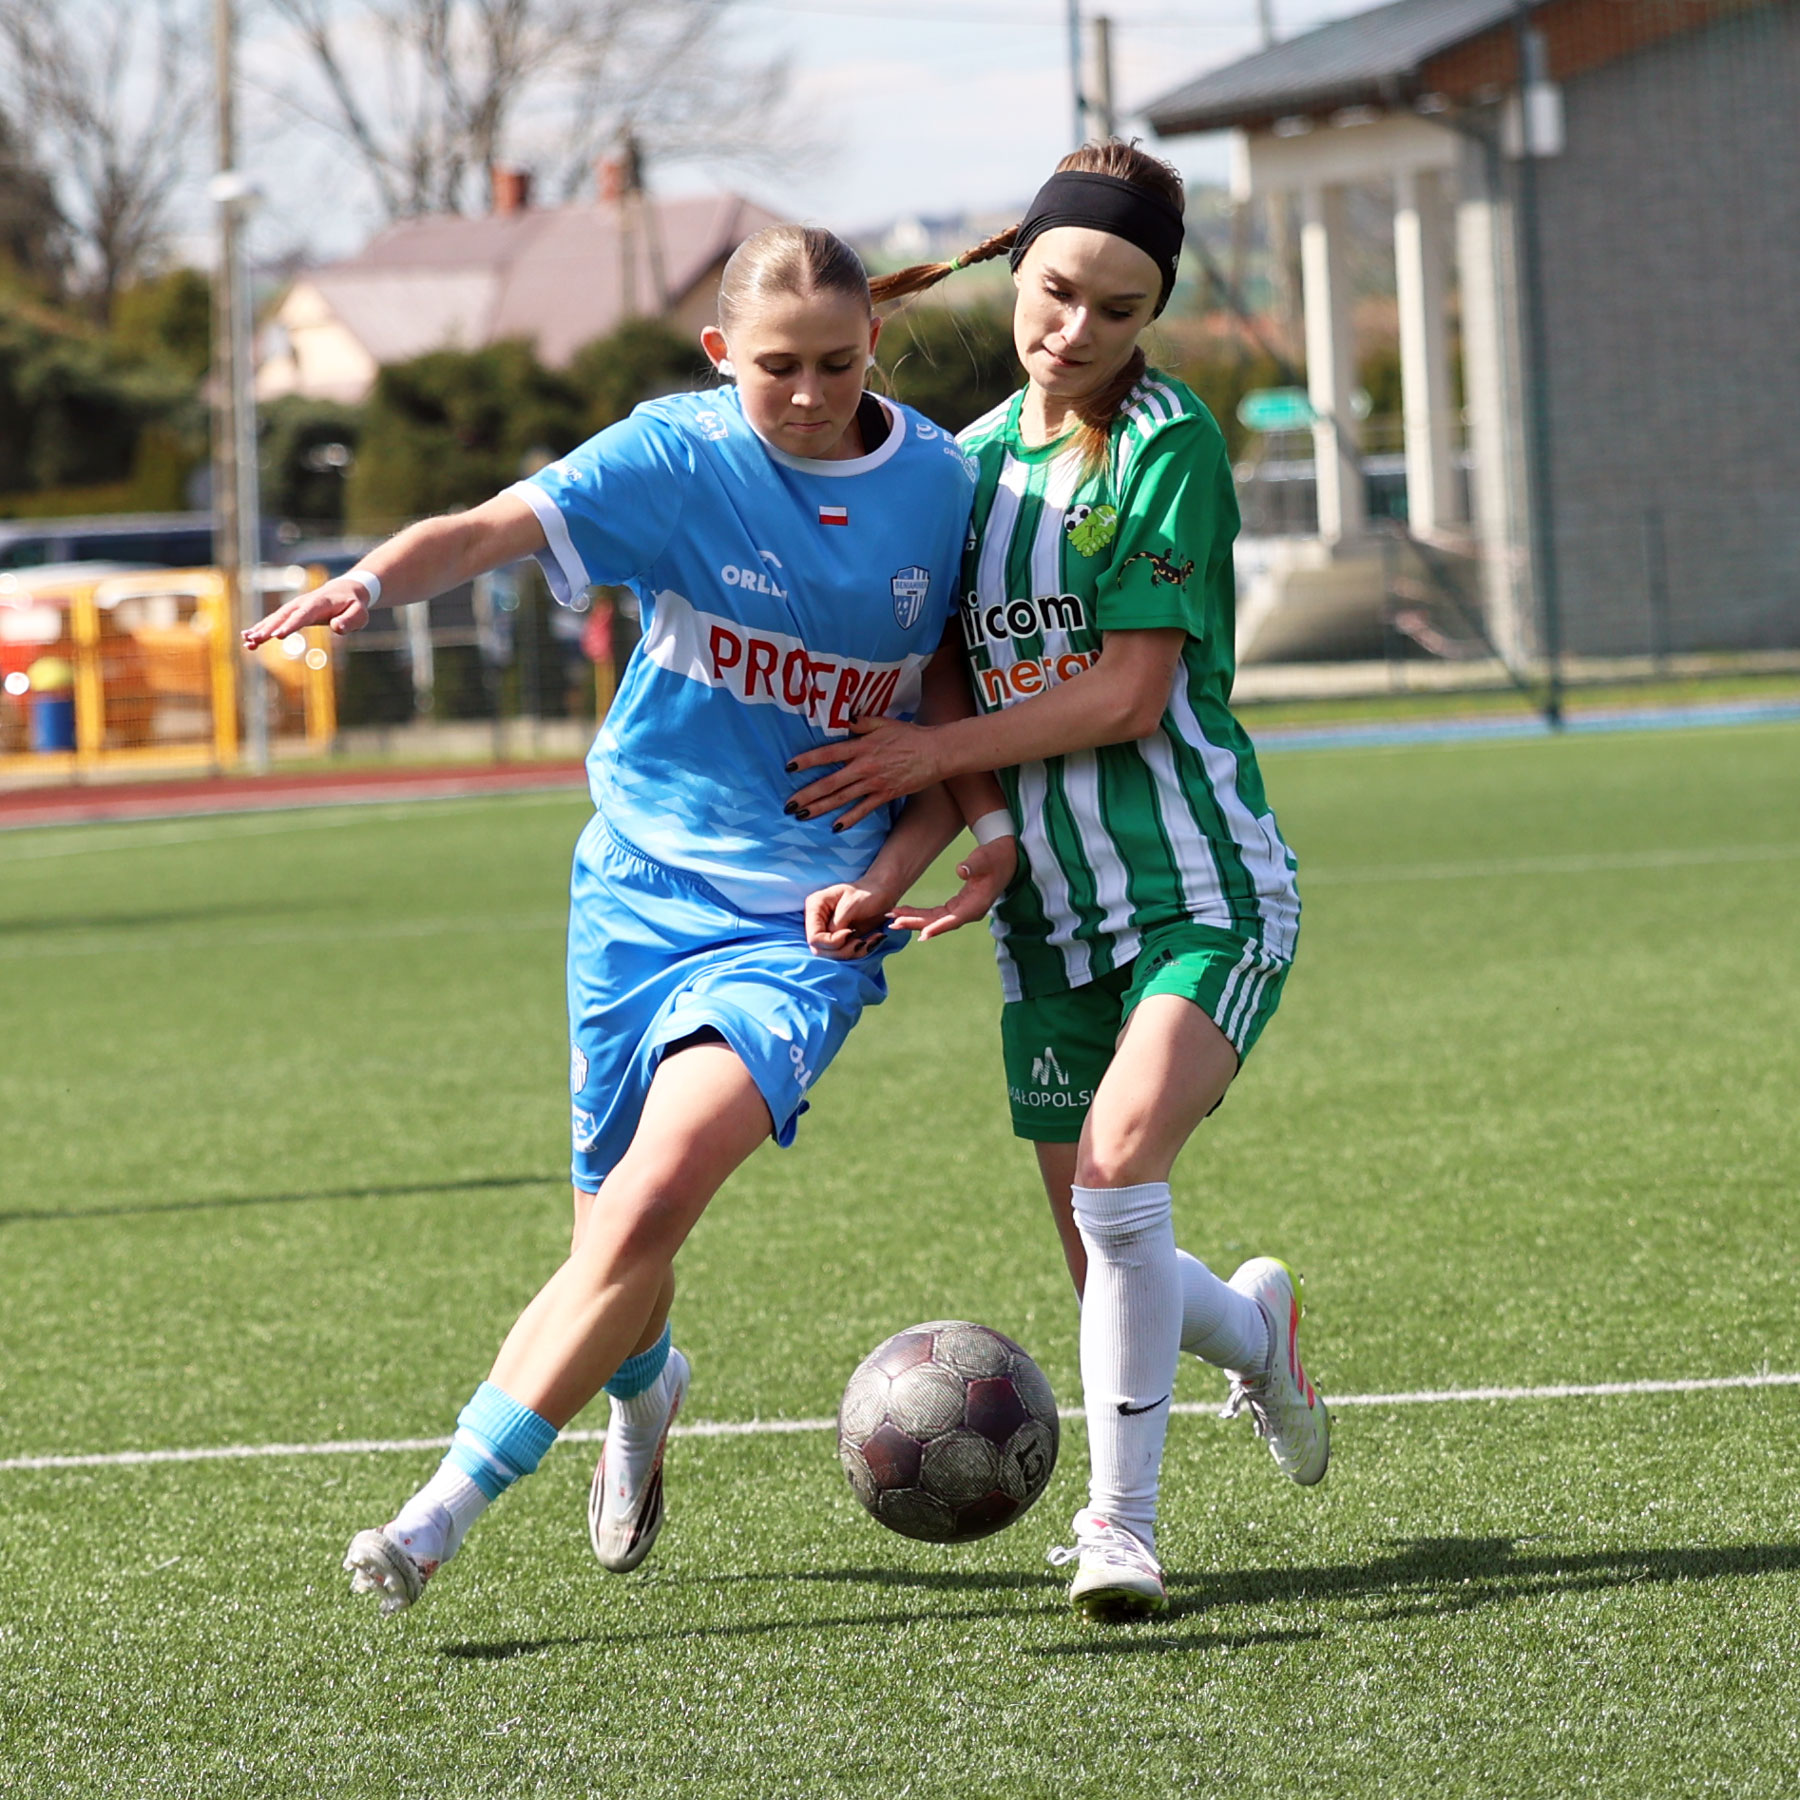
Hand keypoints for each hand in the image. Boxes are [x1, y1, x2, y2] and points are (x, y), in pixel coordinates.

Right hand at [242, 574, 378, 648]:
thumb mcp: (359, 613)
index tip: (276, 636)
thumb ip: (350, 621)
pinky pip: (275, 620)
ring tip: (247, 641)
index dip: (289, 625)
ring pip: (275, 618)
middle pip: (283, 616)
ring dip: (260, 629)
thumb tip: (337, 628)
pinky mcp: (291, 612)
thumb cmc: (354, 604)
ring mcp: (295, 606)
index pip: (303, 615)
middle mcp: (302, 603)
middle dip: (268, 628)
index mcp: (319, 604)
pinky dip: (262, 628)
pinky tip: (249, 639)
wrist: (345, 590)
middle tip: (254, 640)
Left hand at [786, 716, 944, 829]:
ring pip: (842, 798)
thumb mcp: (883, 722)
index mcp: (861, 746)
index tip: (789, 766)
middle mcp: (864, 767)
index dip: (807, 760)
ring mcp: (874, 783)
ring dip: (821, 808)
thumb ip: (861, 722)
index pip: (828, 754)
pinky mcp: (885, 795)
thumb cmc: (909, 735)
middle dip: (807, 794)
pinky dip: (850, 819)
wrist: (935, 752)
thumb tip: (844, 719)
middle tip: (789, 804)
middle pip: (830, 783)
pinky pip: (864, 809)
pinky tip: (835, 826)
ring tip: (802, 815)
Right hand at [804, 881, 896, 959]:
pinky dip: (859, 952)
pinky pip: (844, 954)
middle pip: (820, 950)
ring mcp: (826, 932)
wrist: (880, 893)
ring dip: (853, 953)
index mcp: (815, 907)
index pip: (814, 938)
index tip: (851, 933)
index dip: (832, 942)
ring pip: (832, 956)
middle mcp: (816, 922)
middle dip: (843, 950)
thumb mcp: (851, 904)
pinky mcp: (838, 940)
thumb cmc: (866, 893)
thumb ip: (838, 923)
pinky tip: (872, 941)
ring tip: (870, 941)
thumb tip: (836, 940)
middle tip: (862, 942)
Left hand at [887, 837, 1015, 941]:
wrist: (1006, 857)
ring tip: (892, 918)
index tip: (922, 934)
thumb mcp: (986, 858)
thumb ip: (974, 865)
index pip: (954, 920)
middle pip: (939, 922)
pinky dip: (920, 914)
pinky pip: (935, 914)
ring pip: (934, 920)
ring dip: (913, 920)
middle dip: (915, 923)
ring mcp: (962, 910)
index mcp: (977, 905)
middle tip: (893, 923)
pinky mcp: (957, 906)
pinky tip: (904, 913)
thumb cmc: (996, 857)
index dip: (938, 927)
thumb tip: (961, 870)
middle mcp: (969, 912)